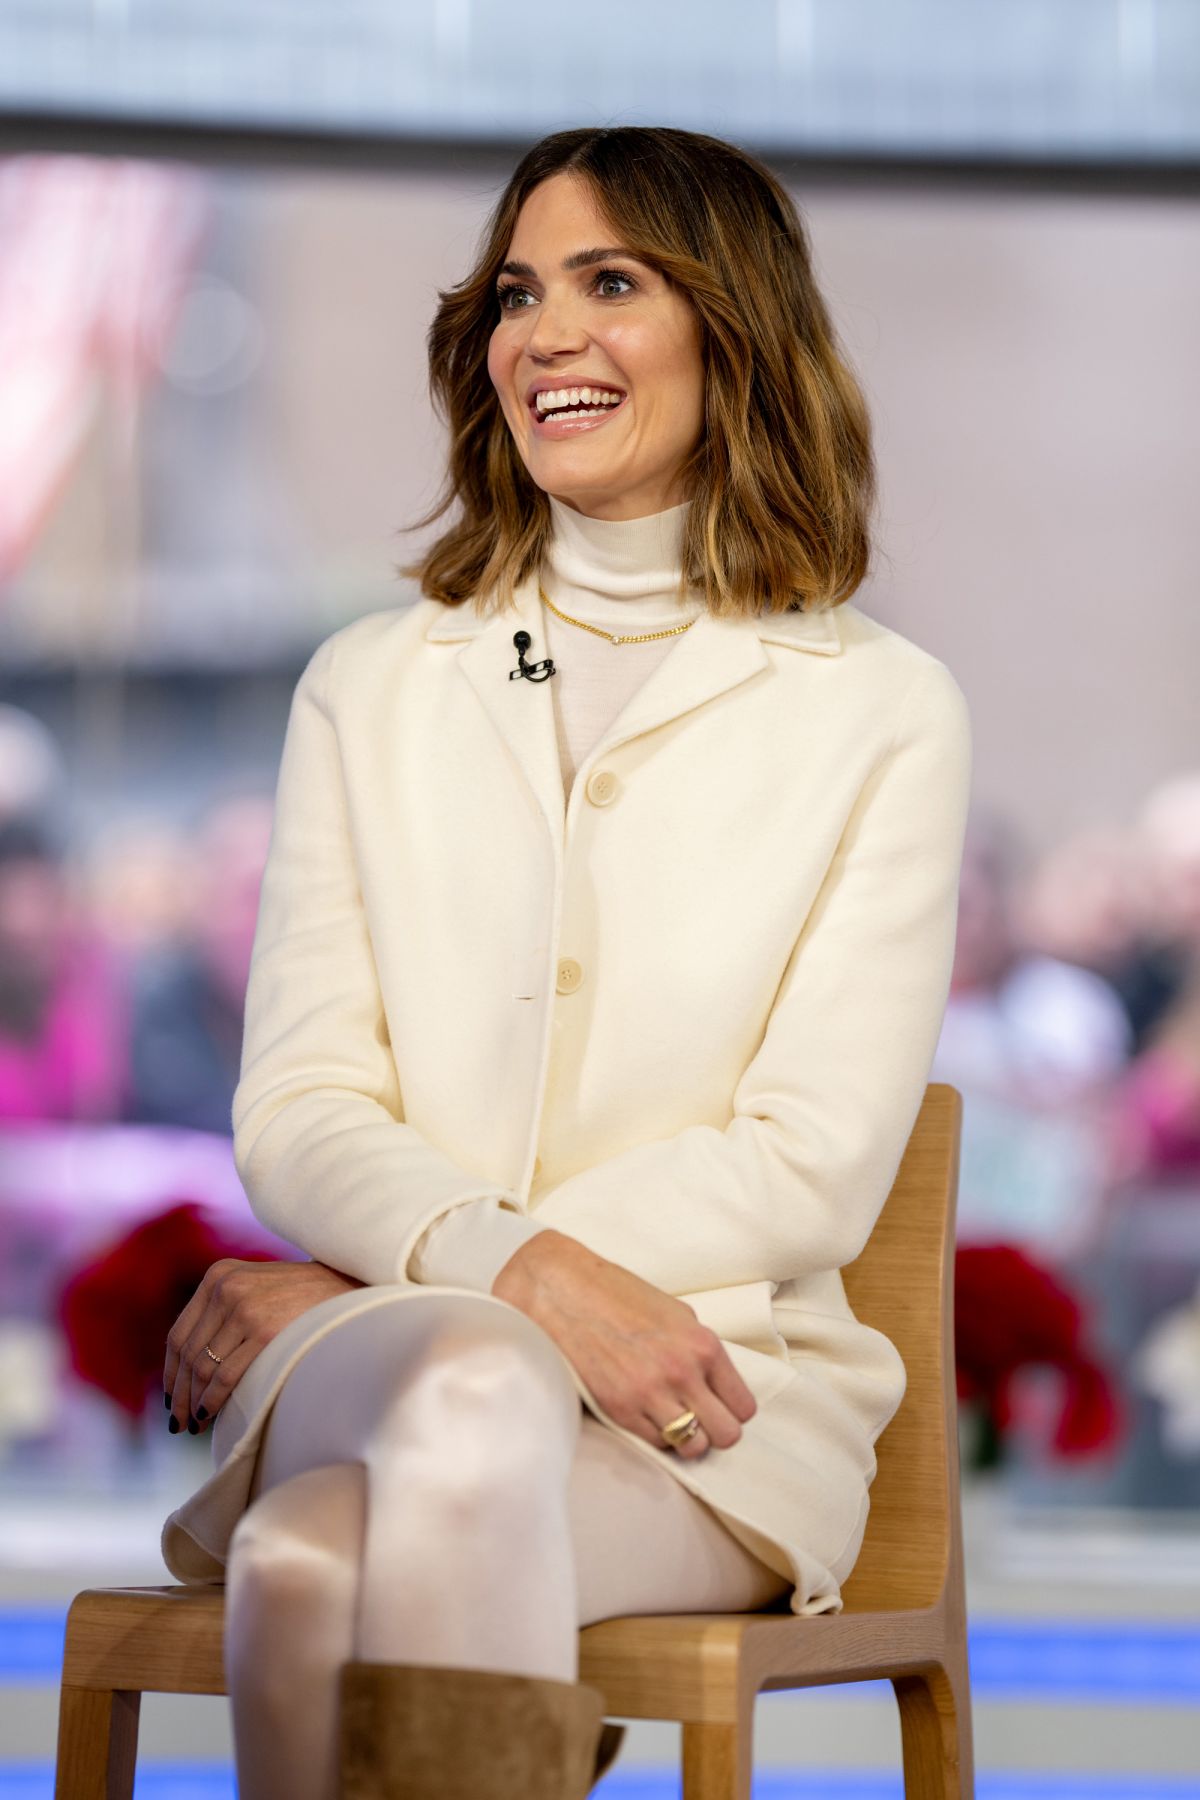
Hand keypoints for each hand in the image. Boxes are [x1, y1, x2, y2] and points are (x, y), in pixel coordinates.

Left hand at [164, 1258, 365, 1435]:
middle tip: (178, 1422)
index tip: (171, 1399)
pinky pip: (225, 1376)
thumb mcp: (256, 1286)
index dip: (170, 1372)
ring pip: (202, 1368)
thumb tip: (191, 1364)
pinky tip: (210, 1415)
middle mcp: (226, 1287)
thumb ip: (223, 1310)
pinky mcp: (264, 1330)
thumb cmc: (304, 1296)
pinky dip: (212, 1401)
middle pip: (186, 1354)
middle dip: (179, 1394)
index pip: (178, 1334)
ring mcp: (245, 1308)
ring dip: (193, 1402)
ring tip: (194, 1423)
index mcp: (218, 1275)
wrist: (350, 1288)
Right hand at [492, 1232, 755, 1460]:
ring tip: (671, 1420)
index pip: (743, 1406)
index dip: (732, 1409)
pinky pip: (655, 1444)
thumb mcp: (676, 1313)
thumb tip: (717, 1383)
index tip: (719, 1405)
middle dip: (715, 1430)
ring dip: (686, 1439)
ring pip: (693, 1447)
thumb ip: (700, 1350)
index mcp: (702, 1345)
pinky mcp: (619, 1410)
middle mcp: (682, 1372)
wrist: (564, 1291)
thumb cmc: (618, 1296)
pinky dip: (655, 1435)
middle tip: (698, 1418)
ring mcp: (650, 1394)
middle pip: (726, 1435)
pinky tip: (645, 1413)